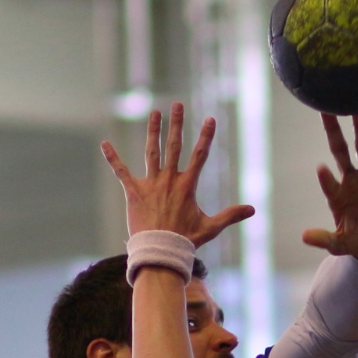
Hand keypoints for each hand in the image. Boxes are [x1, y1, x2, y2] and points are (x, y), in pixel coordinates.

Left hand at [102, 103, 253, 245]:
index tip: (210, 119)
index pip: (200, 155)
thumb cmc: (186, 241)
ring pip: (152, 152)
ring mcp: (150, 184)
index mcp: (187, 186)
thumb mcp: (211, 227)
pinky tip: (104, 143)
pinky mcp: (134, 192)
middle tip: (177, 105)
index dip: (206, 137)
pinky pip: (121, 171)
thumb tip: (253, 210)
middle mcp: (169, 180)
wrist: (160, 252)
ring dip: (153, 131)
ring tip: (154, 113)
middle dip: (176, 124)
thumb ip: (231, 215)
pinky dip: (113, 157)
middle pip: (174, 146)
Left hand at [302, 114, 357, 264]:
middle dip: (334, 130)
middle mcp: (352, 180)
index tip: (321, 169)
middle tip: (326, 107)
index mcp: (338, 194)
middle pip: (340, 151)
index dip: (326, 178)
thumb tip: (304, 236)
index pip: (329, 184)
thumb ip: (324, 239)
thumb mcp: (340, 243)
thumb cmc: (357, 240)